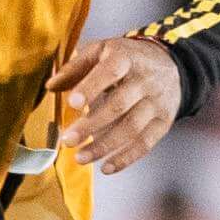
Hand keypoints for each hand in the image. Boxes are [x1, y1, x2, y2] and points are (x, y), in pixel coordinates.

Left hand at [49, 34, 182, 175]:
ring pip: (131, 128)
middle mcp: (145, 80)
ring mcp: (156, 102)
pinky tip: (106, 168)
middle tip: (67, 140)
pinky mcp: (163, 122)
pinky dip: (126, 158)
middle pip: (119, 105)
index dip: (91, 87)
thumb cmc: (126, 59)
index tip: (72, 103)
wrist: (169, 64)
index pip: (110, 71)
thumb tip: (50, 86)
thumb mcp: (101, 51)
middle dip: (91, 125)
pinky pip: (145, 143)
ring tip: (80, 158)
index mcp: (126, 58)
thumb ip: (75, 67)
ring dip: (104, 146)